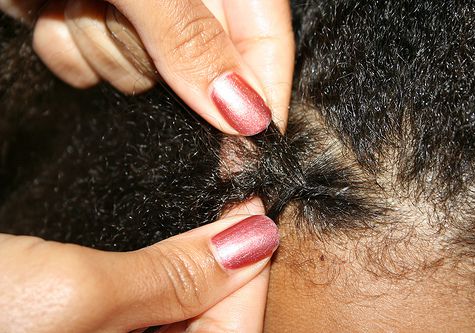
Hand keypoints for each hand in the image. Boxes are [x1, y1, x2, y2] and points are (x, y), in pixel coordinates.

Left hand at [0, 0, 293, 134]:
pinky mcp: (92, 29)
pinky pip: (89, 73)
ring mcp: (137, 18)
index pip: (268, 47)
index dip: (264, 104)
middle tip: (119, 11)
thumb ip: (193, 40)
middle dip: (150, 56)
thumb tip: (245, 113)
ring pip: (138, 78)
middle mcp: (186, 1)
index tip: (250, 158)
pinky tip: (56, 7)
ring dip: (100, 46)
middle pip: (196, 72)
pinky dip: (67, 49)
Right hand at [0, 200, 278, 332]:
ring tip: (203, 212)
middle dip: (223, 263)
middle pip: (207, 322)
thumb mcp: (71, 297)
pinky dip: (158, 270)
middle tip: (232, 202)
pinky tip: (159, 241)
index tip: (252, 208)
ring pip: (175, 311)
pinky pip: (140, 306)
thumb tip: (251, 241)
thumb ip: (171, 278)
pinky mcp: (81, 328)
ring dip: (191, 261)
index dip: (248, 271)